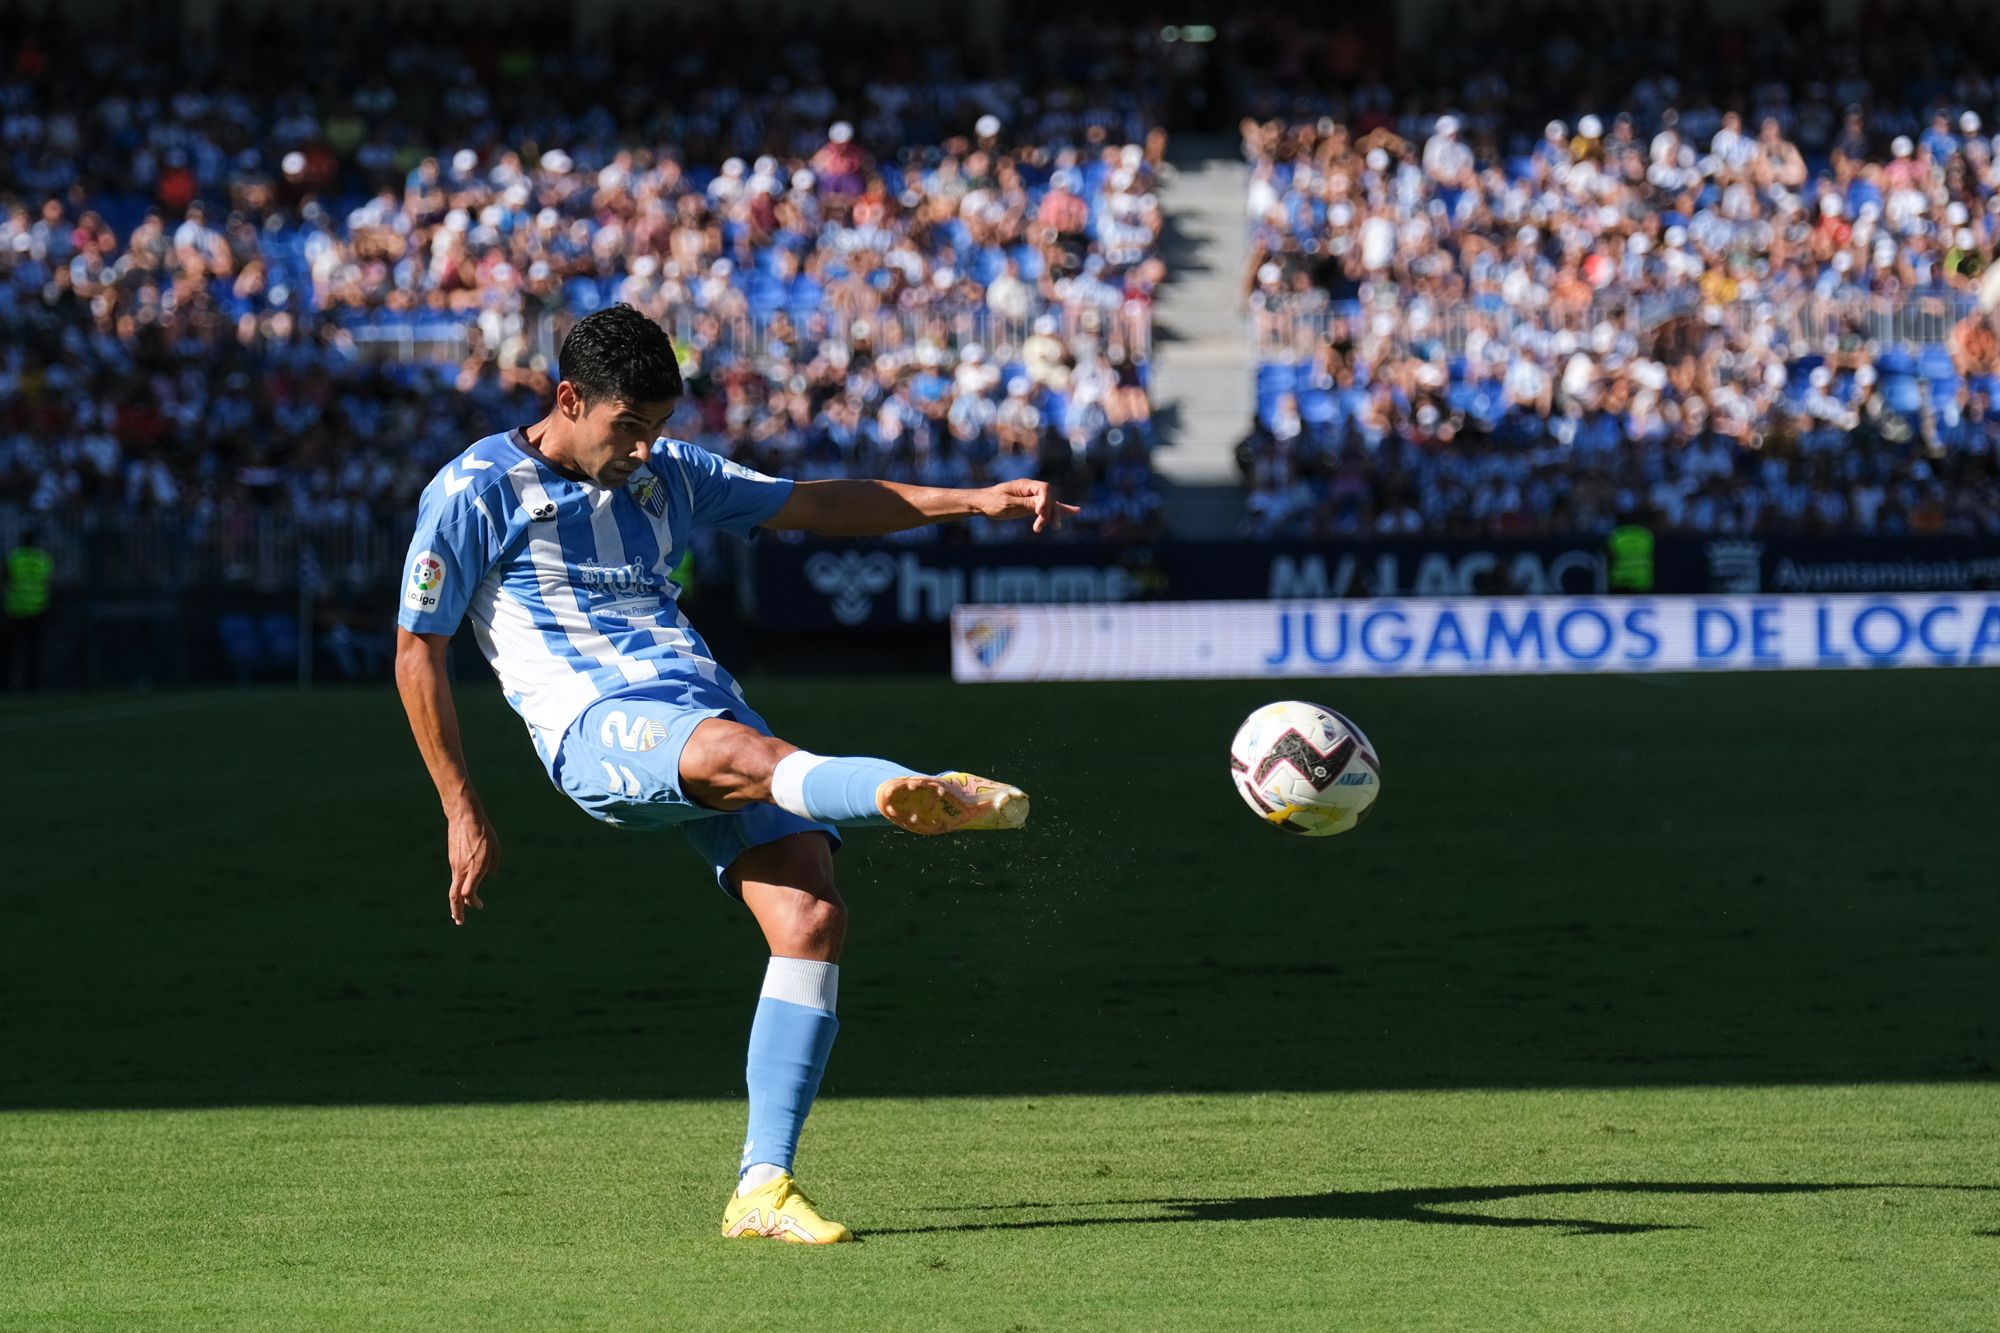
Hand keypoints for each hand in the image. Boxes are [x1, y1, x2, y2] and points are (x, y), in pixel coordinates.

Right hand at [445, 805, 499, 924]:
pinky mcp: (452, 859)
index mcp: (475, 867)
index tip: (480, 905)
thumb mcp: (495, 847)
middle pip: (455, 896)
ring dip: (457, 900)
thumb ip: (493, 864)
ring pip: (454, 887)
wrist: (463, 816)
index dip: (473, 902)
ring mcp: (455, 864)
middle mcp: (462, 869)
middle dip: (457, 911)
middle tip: (460, 922)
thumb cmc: (483, 831)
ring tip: (458, 912)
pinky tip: (462, 890)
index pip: (469, 893)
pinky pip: (456, 877)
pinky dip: (459, 887)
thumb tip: (489, 876)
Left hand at [977, 479, 1081, 533]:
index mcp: (1025, 485)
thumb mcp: (1008, 504)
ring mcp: (1032, 497)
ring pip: (1050, 504)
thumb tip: (1043, 505)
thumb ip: (1026, 504)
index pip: (1044, 489)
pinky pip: (1047, 507)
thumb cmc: (991, 502)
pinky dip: (1060, 510)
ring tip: (1055, 527)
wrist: (981, 504)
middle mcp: (1031, 489)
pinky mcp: (1031, 505)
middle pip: (1049, 498)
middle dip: (1048, 512)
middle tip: (1039, 527)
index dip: (1046, 501)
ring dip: (1052, 516)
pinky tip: (1074, 511)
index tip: (1039, 514)